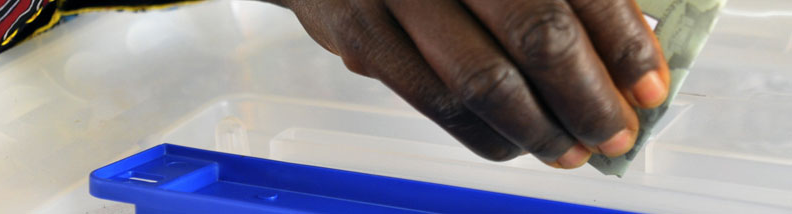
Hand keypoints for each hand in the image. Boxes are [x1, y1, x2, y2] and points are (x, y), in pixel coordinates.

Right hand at [264, 0, 669, 168]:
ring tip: (571, 150)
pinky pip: (433, 100)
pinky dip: (482, 134)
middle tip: (615, 132)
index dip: (624, 44)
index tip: (649, 87)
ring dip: (538, 129)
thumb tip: (623, 49)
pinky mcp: (361, 34)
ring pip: (482, 81)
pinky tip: (513, 144)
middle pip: (536, 35)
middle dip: (588, 98)